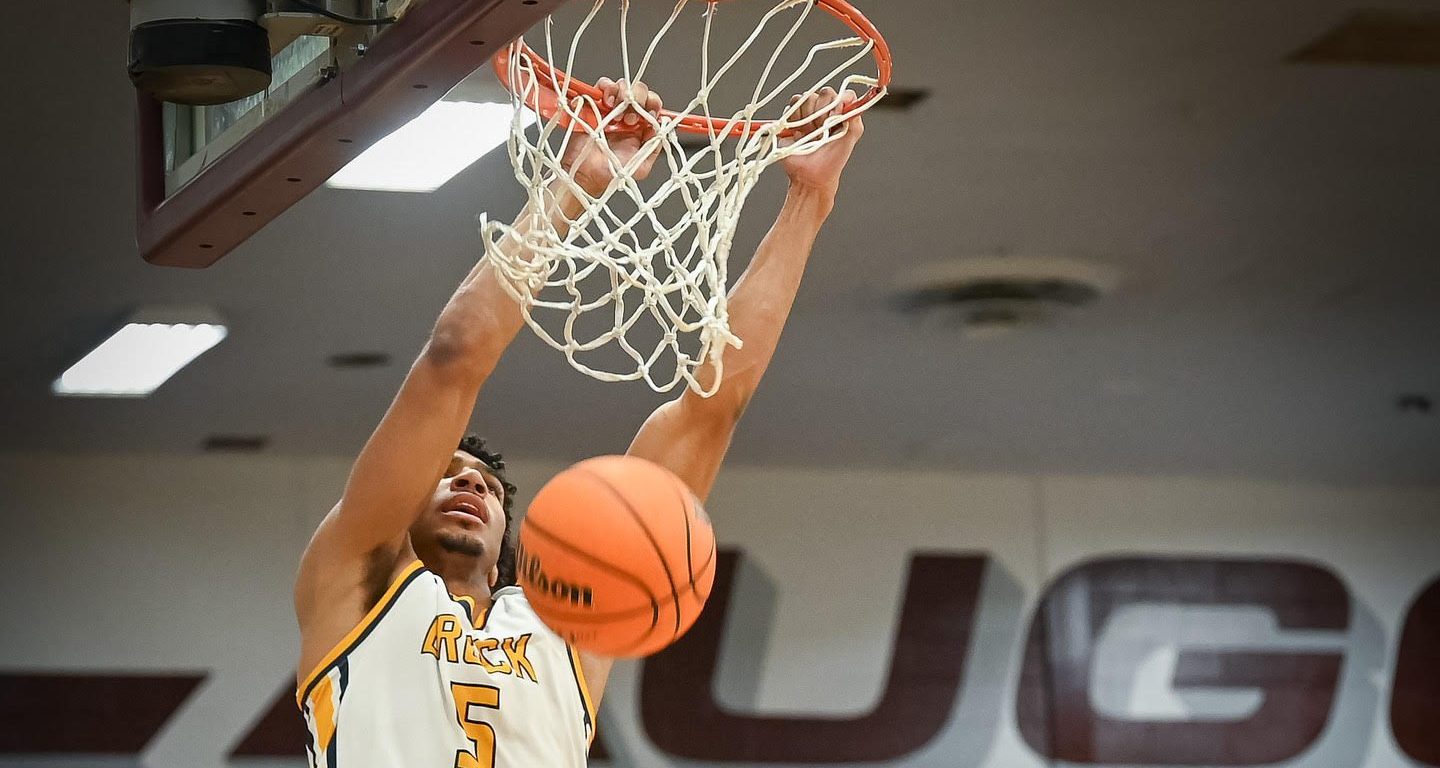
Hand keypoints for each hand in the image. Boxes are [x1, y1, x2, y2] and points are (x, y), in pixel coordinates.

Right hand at [560, 78, 664, 196]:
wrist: (585, 176)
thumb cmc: (610, 174)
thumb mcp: (641, 167)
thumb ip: (654, 147)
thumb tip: (661, 127)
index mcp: (639, 126)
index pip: (652, 104)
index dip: (653, 104)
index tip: (650, 113)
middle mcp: (626, 114)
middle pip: (639, 91)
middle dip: (639, 98)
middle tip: (630, 118)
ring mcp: (609, 107)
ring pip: (622, 85)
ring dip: (623, 94)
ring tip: (616, 110)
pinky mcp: (592, 103)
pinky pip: (602, 85)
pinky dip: (606, 88)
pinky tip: (607, 103)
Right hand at [780, 87, 864, 199]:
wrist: (811, 175)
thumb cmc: (832, 160)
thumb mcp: (851, 137)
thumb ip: (855, 117)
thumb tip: (851, 101)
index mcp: (841, 112)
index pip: (843, 93)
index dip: (839, 101)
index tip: (835, 117)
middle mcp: (825, 110)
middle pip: (824, 92)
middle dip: (822, 111)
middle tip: (822, 129)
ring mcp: (808, 112)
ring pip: (806, 97)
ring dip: (808, 117)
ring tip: (811, 134)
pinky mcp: (791, 117)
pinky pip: (792, 106)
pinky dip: (795, 118)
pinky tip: (799, 132)